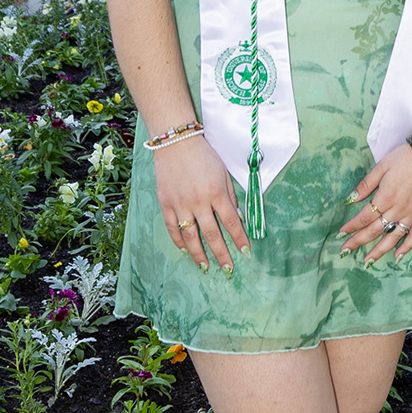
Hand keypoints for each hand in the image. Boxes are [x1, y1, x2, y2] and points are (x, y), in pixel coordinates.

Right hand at [153, 136, 248, 274]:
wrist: (175, 142)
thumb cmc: (204, 155)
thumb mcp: (223, 173)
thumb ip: (230, 196)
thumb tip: (236, 218)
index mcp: (216, 193)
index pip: (231, 223)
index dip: (239, 239)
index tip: (246, 253)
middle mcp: (198, 202)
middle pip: (212, 235)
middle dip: (222, 254)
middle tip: (228, 270)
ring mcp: (180, 204)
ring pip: (190, 236)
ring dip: (199, 254)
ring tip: (205, 267)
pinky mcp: (165, 203)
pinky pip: (172, 227)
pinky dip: (178, 241)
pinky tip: (185, 251)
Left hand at [341, 142, 411, 265]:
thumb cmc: (406, 158)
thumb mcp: (382, 166)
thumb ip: (366, 184)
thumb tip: (350, 199)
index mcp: (386, 197)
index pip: (364, 217)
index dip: (352, 226)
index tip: (341, 233)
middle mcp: (398, 209)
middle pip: (375, 230)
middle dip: (358, 241)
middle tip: (346, 251)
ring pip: (393, 238)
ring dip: (379, 251)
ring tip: (368, 262)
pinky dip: (406, 247)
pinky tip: (397, 256)